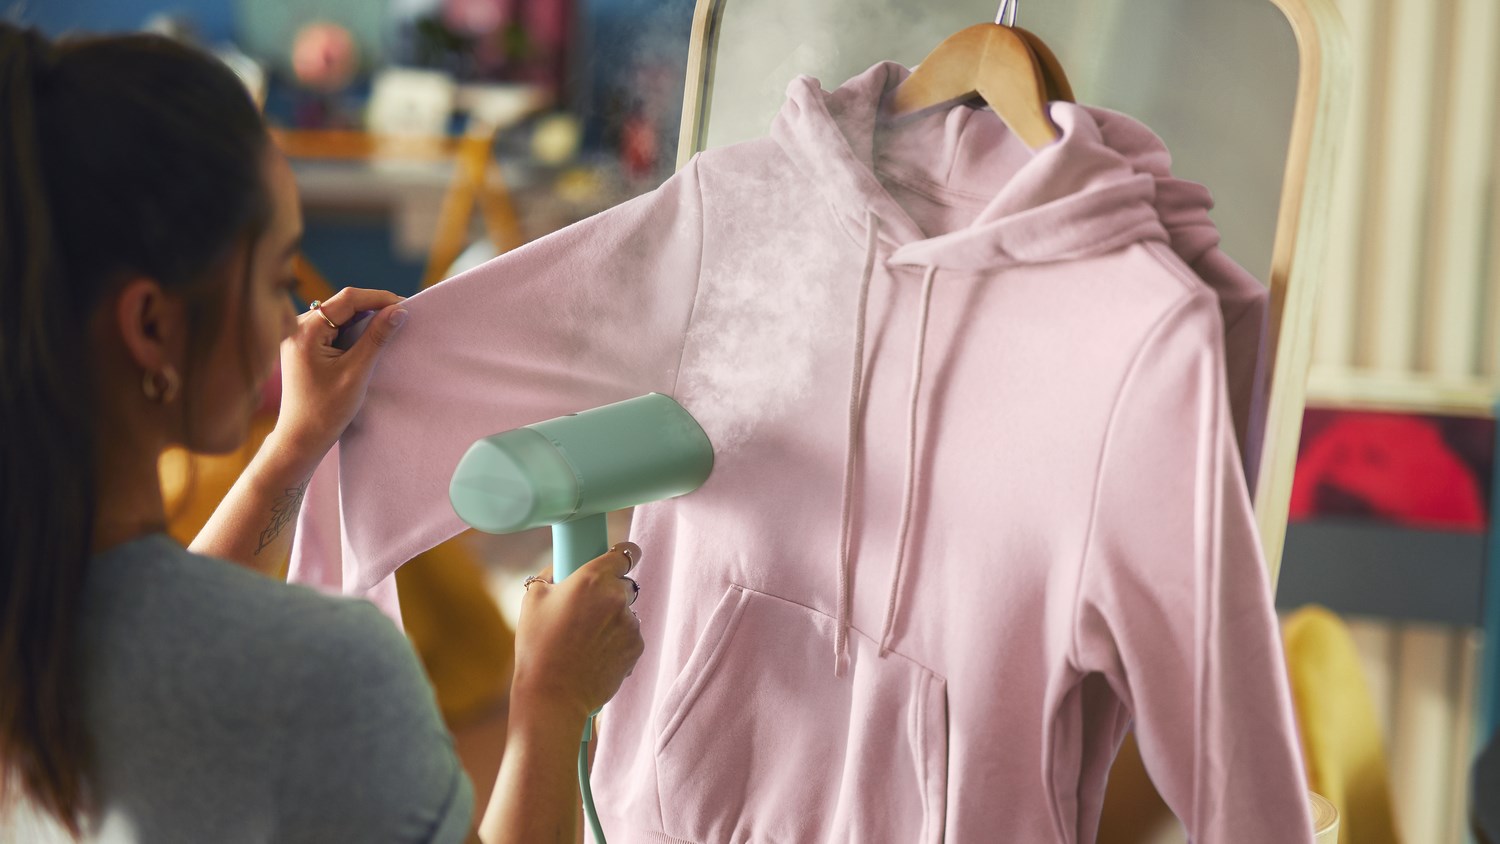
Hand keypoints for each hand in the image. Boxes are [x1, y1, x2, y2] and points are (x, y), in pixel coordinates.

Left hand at [274, 287, 407, 462]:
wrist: (301, 438)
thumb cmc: (326, 410)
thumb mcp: (356, 372)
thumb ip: (376, 338)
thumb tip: (399, 310)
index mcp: (306, 330)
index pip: (348, 299)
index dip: (379, 298)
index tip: (405, 306)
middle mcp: (298, 327)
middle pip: (343, 304)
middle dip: (373, 307)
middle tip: (402, 316)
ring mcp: (300, 336)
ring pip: (339, 315)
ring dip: (365, 318)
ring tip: (390, 327)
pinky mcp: (305, 346)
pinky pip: (333, 328)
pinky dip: (354, 330)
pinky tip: (370, 339)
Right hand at [511, 542, 644, 722]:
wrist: (553, 695)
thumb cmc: (538, 646)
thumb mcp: (533, 599)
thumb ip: (552, 574)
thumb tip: (562, 568)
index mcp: (593, 579)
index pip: (626, 553)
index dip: (623, 556)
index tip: (619, 561)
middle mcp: (617, 597)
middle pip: (625, 584)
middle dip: (610, 592)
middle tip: (587, 610)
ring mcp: (630, 623)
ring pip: (627, 611)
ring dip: (613, 618)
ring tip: (586, 639)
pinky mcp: (637, 647)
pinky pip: (630, 634)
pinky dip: (617, 640)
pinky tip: (595, 653)